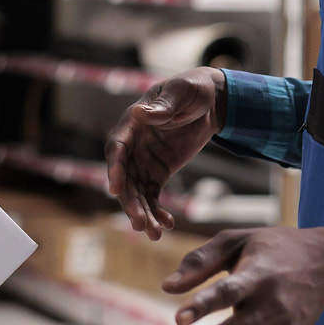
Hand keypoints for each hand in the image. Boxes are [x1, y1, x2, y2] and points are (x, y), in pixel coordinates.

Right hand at [105, 71, 227, 239]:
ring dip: (144, 213)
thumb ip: (162, 108)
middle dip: (130, 202)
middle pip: (125, 178)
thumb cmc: (190, 90)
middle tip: (139, 223)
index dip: (115, 169)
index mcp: (132, 124)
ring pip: (137, 192)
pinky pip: (152, 196)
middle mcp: (132, 146)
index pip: (117, 148)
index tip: (115, 188)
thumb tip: (139, 114)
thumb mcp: (179, 93)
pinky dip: (158, 211)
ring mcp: (143, 161)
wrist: (208, 101)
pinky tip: (169, 225)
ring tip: (155, 234)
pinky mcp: (157, 172)